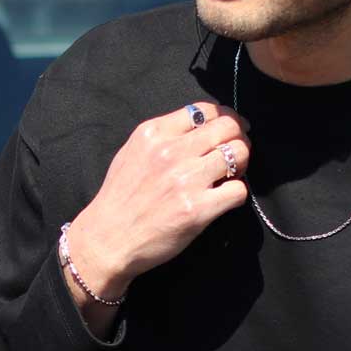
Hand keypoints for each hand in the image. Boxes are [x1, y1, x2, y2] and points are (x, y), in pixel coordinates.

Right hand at [62, 102, 250, 310]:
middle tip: (238, 152)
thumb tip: (200, 129)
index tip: (227, 131)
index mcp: (154, 133)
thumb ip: (163, 137)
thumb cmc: (119, 199)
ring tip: (230, 176)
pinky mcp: (198, 209)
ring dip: (242, 164)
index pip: (204, 110)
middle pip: (228, 126)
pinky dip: (236, 194)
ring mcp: (186, 180)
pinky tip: (224, 199)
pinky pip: (238, 191)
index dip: (223, 118)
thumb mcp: (132, 153)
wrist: (107, 240)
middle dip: (239, 137)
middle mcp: (171, 152)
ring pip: (238, 154)